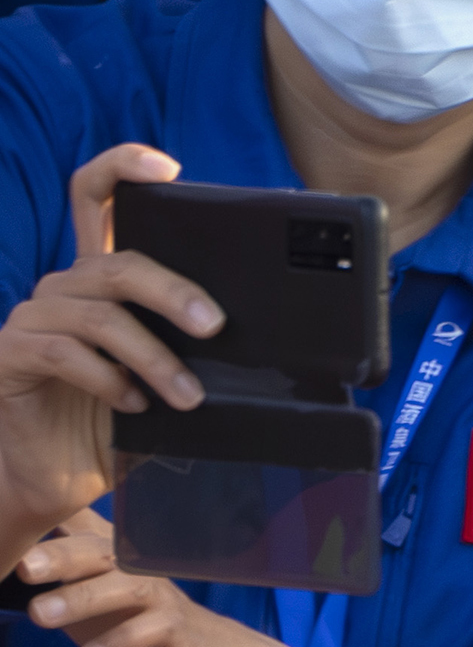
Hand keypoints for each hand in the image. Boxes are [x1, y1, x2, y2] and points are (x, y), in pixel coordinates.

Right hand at [2, 144, 204, 539]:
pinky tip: (132, 403)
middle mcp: (65, 287)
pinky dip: (108, 377)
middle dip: (175, 291)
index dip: (124, 169)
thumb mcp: (169, 377)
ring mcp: (33, 318)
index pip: (98, 199)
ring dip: (154, 356)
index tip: (168, 167)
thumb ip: (194, 346)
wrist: (56, 479)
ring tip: (187, 394)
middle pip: (118, 262)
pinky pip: (64, 351)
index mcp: (104, 278)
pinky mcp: (11, 354)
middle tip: (216, 326)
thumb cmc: (118, 422)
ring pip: (101, 313)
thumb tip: (273, 336)